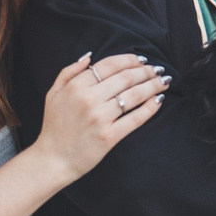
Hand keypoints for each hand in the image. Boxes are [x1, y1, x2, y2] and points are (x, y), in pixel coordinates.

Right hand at [37, 53, 166, 180]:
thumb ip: (69, 72)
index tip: (142, 59)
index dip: (130, 59)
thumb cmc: (54, 126)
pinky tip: (158, 100)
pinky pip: (135, 118)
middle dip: (146, 71)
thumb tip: (89, 56)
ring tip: (163, 82)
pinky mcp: (109, 136)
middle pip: (126, 77)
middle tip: (158, 69)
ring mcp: (100, 118)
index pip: (110, 64)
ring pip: (134, 95)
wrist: (53, 159)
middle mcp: (89, 99)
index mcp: (76, 86)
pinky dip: (150, 108)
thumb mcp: (53, 94)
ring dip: (152, 85)